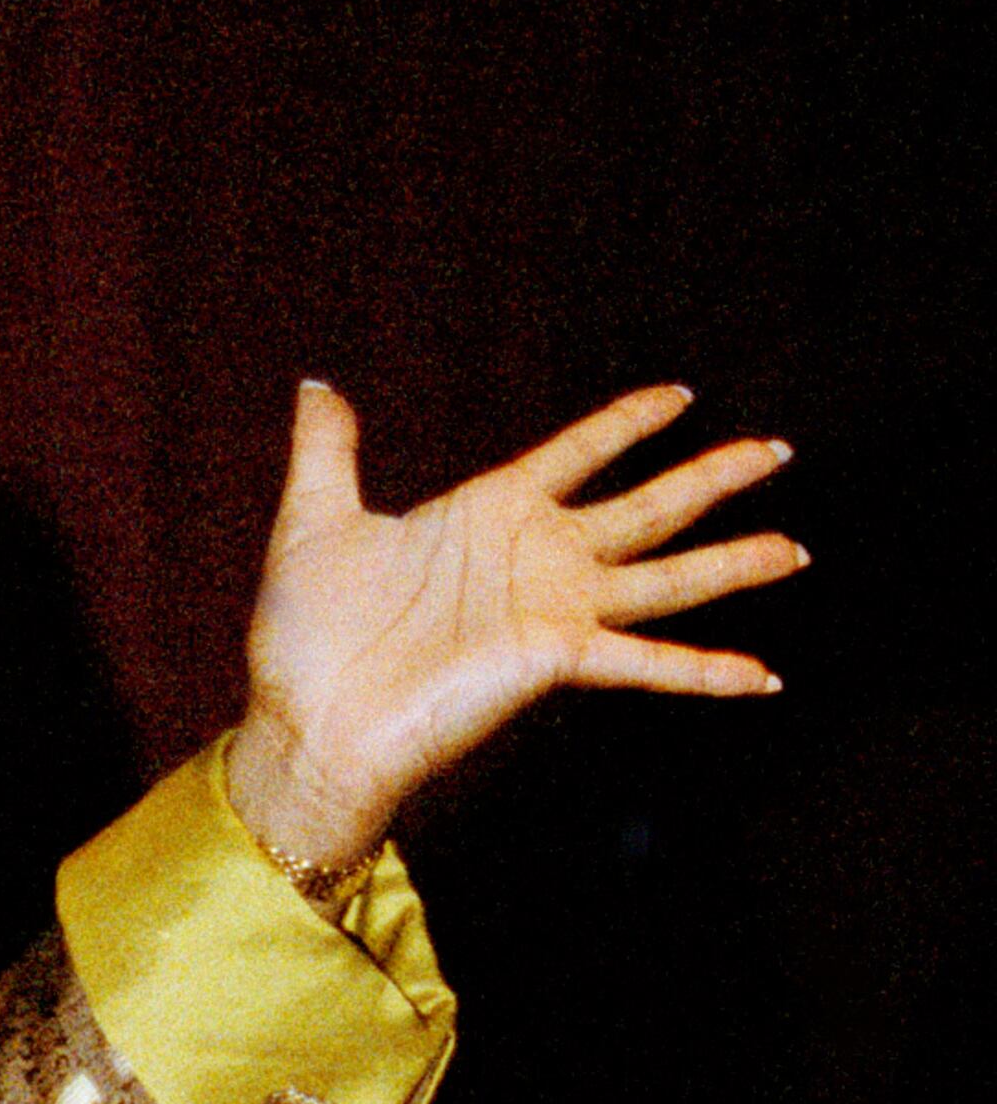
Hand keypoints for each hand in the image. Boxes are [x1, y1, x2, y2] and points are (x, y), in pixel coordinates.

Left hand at [230, 379, 802, 873]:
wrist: (306, 719)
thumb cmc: (307, 636)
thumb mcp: (315, 521)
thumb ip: (327, 450)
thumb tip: (316, 384)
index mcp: (489, 513)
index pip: (579, 453)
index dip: (628, 423)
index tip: (681, 395)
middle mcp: (536, 558)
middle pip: (647, 506)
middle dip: (713, 478)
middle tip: (778, 449)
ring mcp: (554, 610)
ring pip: (668, 576)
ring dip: (735, 562)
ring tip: (797, 547)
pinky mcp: (556, 658)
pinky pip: (649, 662)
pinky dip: (708, 671)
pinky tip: (766, 676)